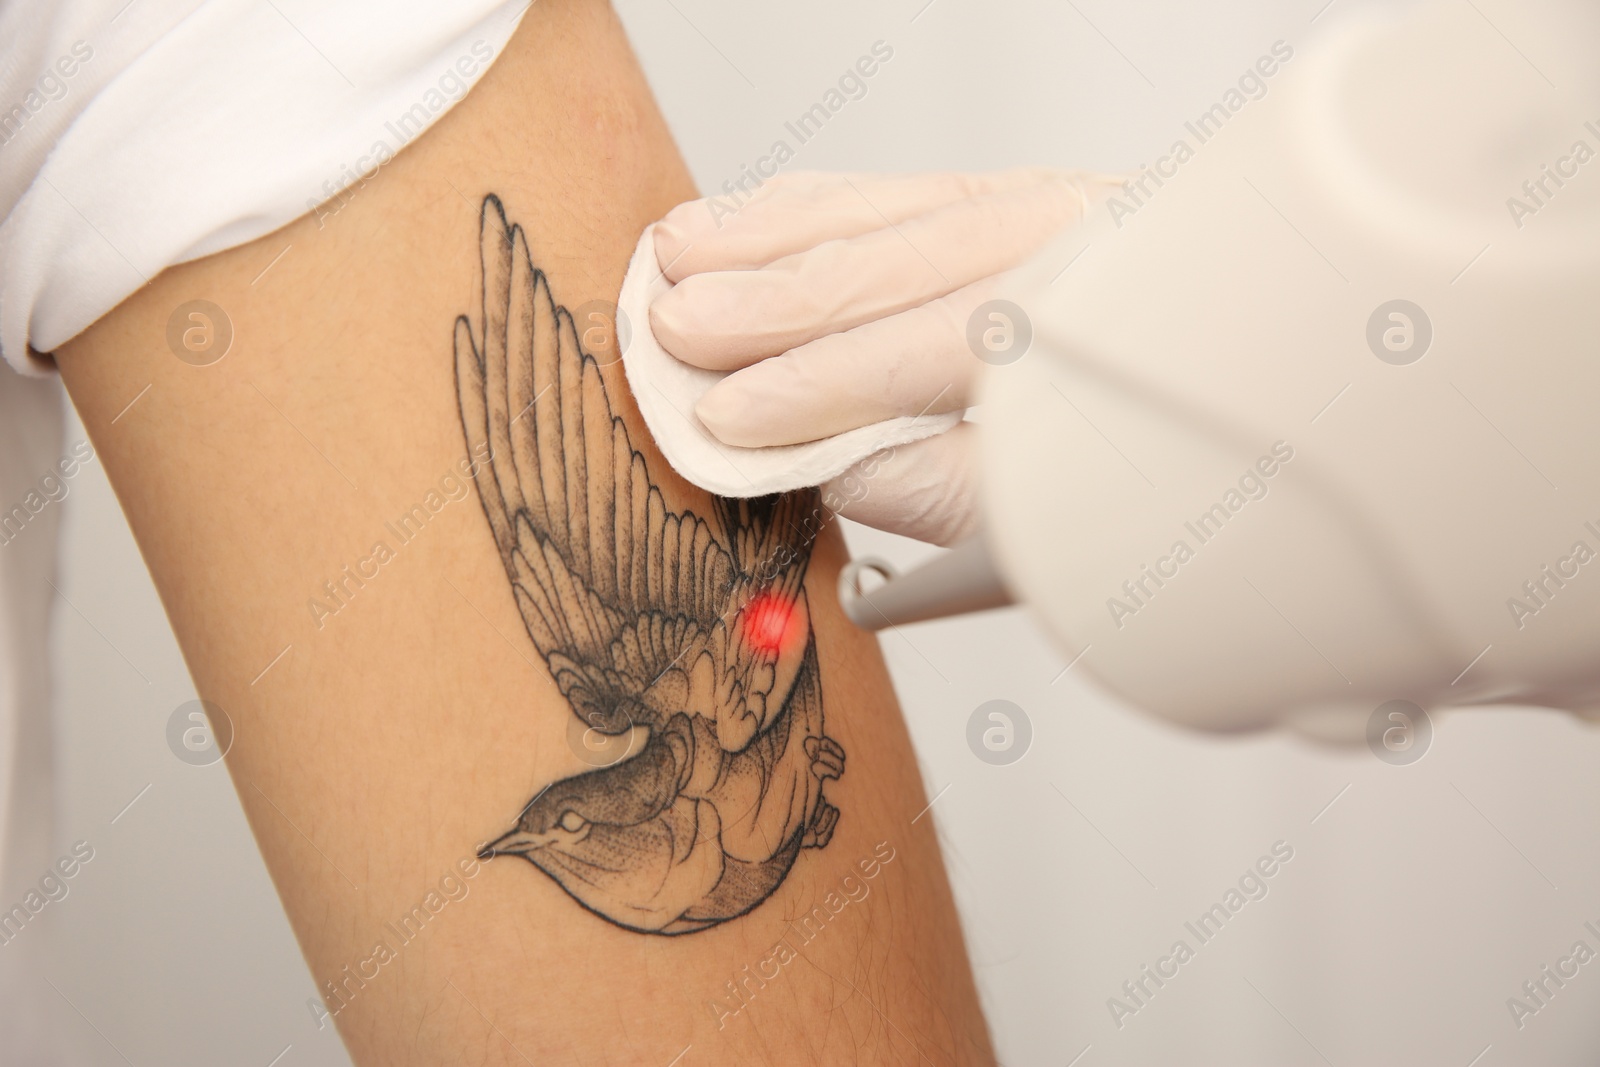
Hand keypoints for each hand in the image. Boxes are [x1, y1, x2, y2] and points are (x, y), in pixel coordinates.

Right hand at [648, 168, 1116, 545]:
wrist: (1244, 400)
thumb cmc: (1157, 468)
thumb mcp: (1059, 515)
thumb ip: (941, 491)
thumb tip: (827, 468)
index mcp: (1093, 331)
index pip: (933, 353)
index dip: (819, 389)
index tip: (730, 417)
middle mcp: (1075, 247)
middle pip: (902, 267)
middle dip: (772, 303)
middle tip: (675, 330)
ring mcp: (1050, 209)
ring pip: (892, 214)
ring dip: (772, 238)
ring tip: (679, 257)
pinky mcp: (1023, 196)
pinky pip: (906, 191)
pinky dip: (819, 206)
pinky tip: (751, 217)